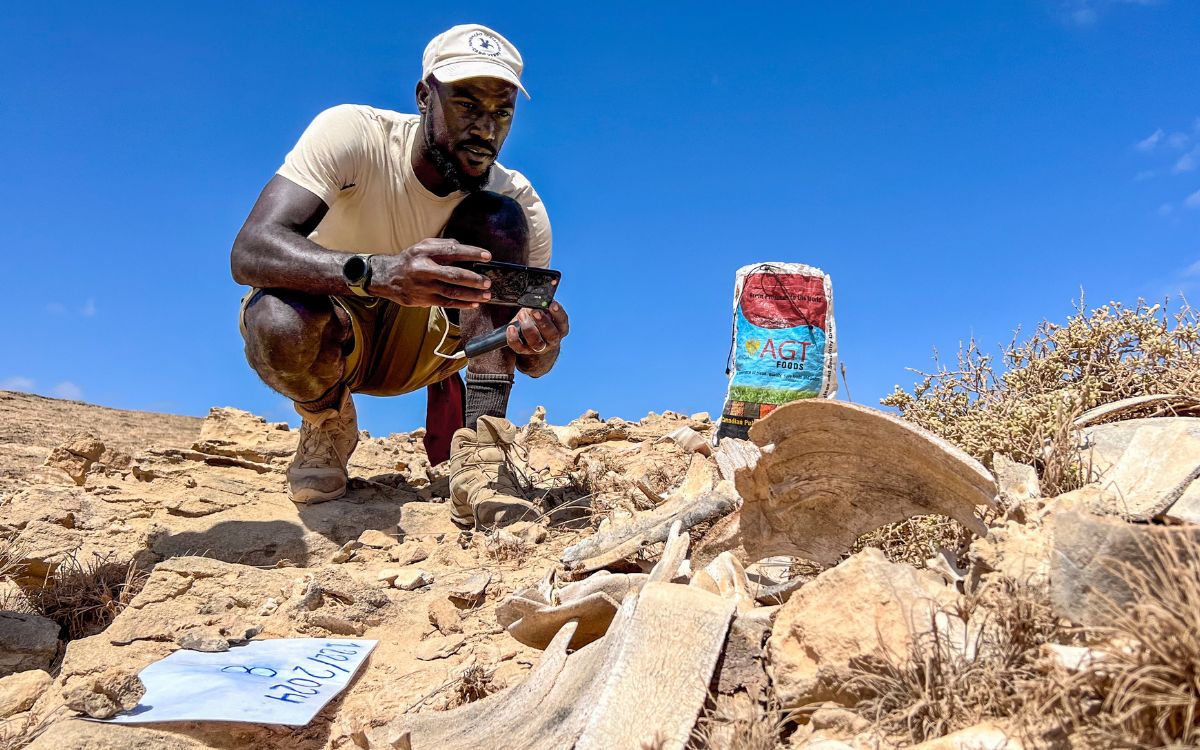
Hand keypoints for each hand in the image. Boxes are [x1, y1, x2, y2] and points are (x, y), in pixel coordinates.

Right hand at [369, 239, 492, 307]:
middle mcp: (424, 269)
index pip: (452, 250)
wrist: (387, 277)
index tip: (487, 256)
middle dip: (473, 279)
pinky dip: (462, 304)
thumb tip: (464, 248)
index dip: (471, 253)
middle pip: (453, 275)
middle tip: (487, 282)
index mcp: (425, 252)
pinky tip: (474, 304)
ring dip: (472, 295)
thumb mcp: (422, 246)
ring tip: (486, 295)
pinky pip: (447, 303)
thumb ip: (443, 245)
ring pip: (452, 292)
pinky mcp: (424, 300)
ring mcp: (424, 286)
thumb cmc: (410, 259)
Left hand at [506, 302, 568, 355]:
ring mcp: (539, 347)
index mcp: (560, 328)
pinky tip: (511, 328)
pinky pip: (519, 347)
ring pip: (536, 342)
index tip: (552, 304)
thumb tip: (539, 292)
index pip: (562, 322)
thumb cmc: (538, 320)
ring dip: (528, 328)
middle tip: (535, 311)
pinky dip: (514, 338)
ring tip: (522, 316)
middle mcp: (552, 340)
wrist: (533, 340)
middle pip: (551, 334)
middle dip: (543, 322)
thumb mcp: (543, 310)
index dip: (558, 313)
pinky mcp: (525, 351)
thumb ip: (542, 304)